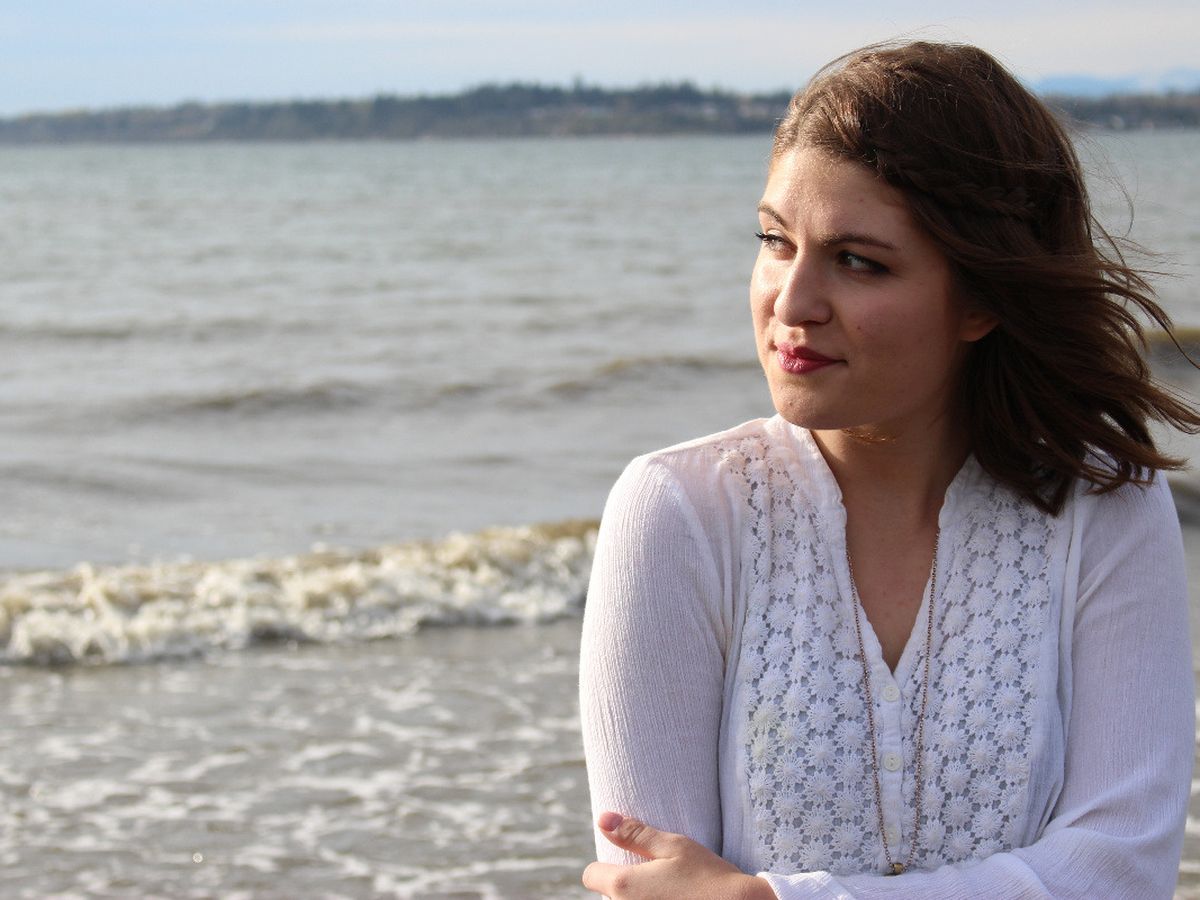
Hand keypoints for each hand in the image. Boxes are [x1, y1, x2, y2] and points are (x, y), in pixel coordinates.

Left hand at [581, 812, 774, 899]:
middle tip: (653, 878)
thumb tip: (603, 819)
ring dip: (638, 899)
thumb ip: (634, 834)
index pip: (591, 875)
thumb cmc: (707, 875)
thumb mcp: (673, 846)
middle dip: (624, 887)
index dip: (603, 866)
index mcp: (624, 886)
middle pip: (608, 896)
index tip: (623, 862)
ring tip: (667, 893)